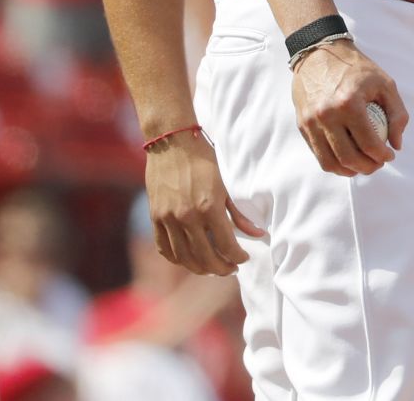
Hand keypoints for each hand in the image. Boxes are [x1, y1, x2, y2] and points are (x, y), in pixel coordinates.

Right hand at [145, 134, 265, 274]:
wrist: (172, 143)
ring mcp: (168, 219)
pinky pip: (165, 248)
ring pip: (184, 258)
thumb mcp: (226, 185)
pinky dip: (178, 259)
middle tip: (231, 269)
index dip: (237, 257)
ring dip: (200, 268)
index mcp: (209, 207)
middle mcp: (187, 217)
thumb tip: (258, 233)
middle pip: (205, 257)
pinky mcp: (155, 218)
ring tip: (212, 267)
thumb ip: (239, 213)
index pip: (226, 245)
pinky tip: (189, 259)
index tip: (243, 258)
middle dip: (221, 268)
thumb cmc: (204, 160)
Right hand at [291, 39, 408, 175]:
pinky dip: (333, 163)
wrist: (320, 53)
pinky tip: (347, 159)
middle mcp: (327, 115)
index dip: (382, 156)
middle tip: (378, 164)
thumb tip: (397, 144)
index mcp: (349, 103)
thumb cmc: (357, 69)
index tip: (390, 155)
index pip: (368, 143)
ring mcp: (311, 122)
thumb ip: (397, 114)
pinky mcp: (302, 125)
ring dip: (349, 170)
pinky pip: (318, 154)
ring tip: (363, 165)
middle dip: (368, 167)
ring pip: (330, 162)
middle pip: (348, 158)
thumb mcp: (385, 83)